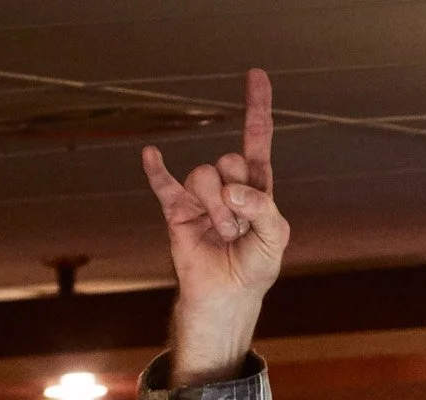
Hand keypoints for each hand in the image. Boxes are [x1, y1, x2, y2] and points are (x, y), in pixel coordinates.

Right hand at [143, 66, 289, 386]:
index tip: (256, 75)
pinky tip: (151, 155)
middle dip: (239, 199)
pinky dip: (157, 170)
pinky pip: (164, 184)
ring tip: (222, 235)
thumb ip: (264, 209)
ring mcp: (200, 195)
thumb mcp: (275, 240)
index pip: (257, 141)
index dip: (257, 109)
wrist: (226, 298)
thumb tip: (233, 190)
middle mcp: (227, 184)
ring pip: (205, 177)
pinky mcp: (176, 210)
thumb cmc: (254, 267)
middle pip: (230, 161)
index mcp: (256, 186)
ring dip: (218, 210)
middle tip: (240, 229)